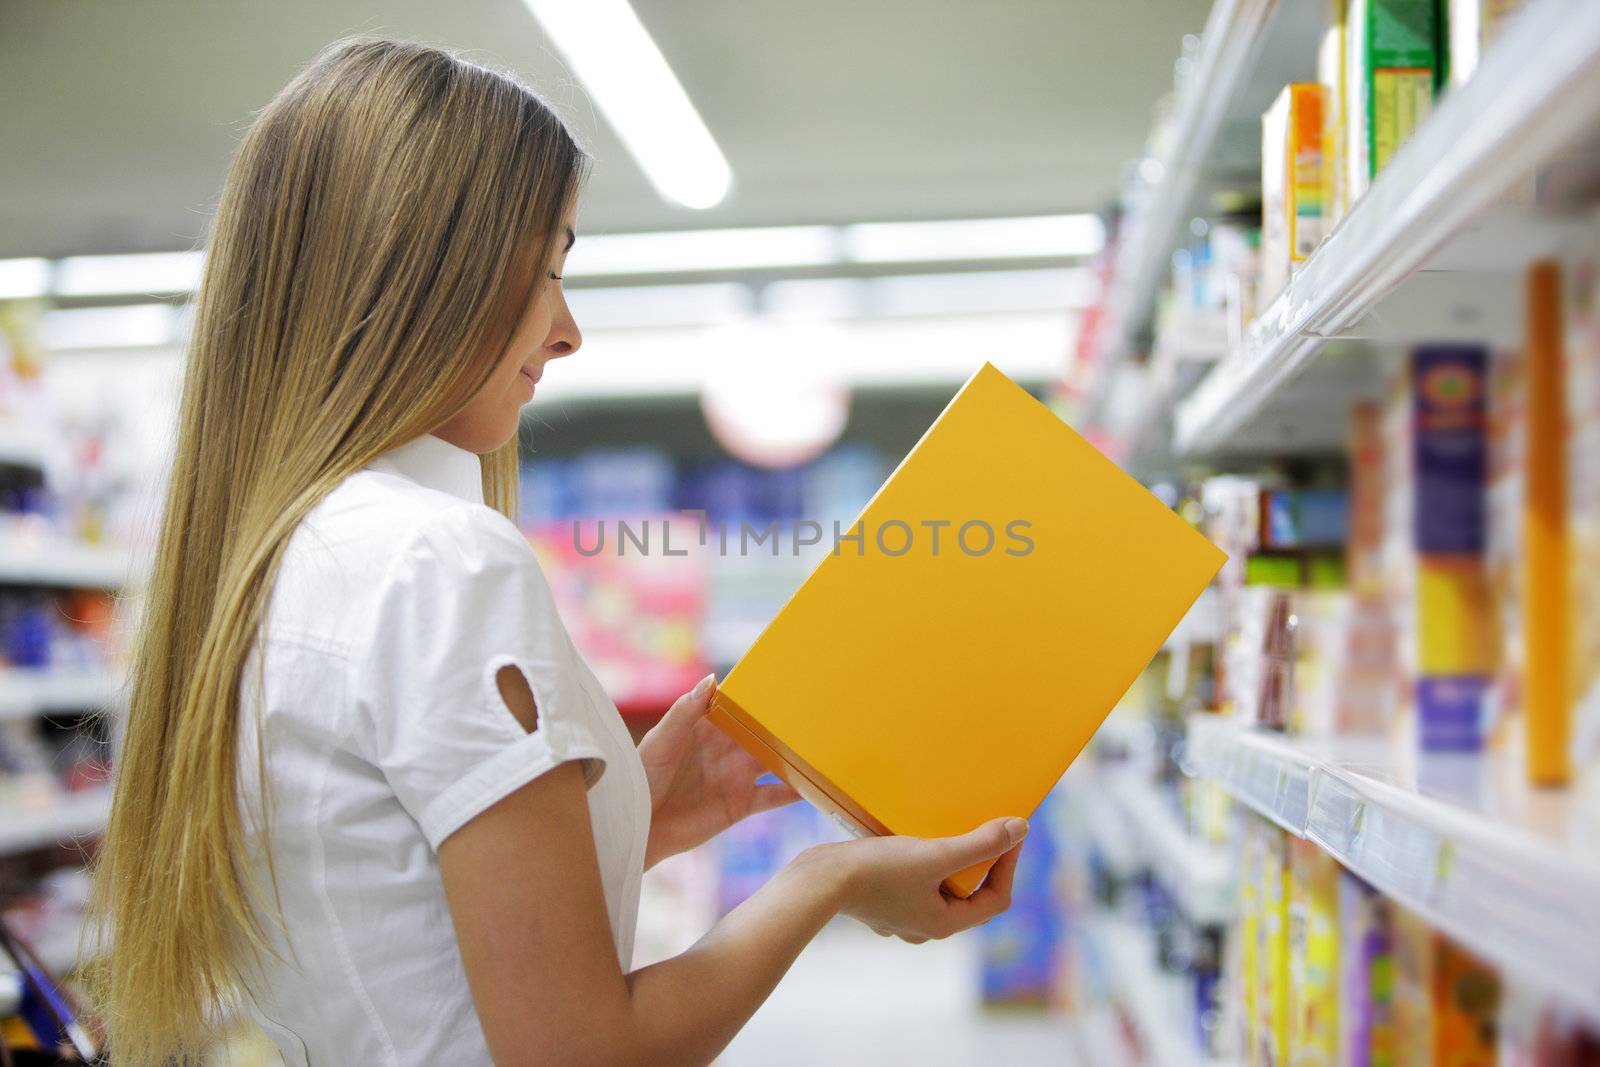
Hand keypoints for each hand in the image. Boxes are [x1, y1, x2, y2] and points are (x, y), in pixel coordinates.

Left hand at [638, 674, 800, 867]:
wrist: (638, 827)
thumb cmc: (641, 778)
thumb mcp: (661, 740)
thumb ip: (685, 712)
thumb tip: (712, 680)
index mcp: (708, 728)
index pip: (739, 707)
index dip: (759, 695)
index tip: (786, 680)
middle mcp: (727, 750)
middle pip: (763, 732)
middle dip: (785, 723)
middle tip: (817, 709)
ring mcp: (737, 777)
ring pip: (775, 761)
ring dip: (796, 754)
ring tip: (824, 744)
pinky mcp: (742, 804)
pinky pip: (774, 796)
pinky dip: (795, 791)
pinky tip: (816, 785)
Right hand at [798, 817, 1026, 942]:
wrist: (817, 880)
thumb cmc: (875, 871)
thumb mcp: (934, 854)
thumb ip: (979, 844)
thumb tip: (1020, 829)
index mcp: (943, 923)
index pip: (995, 898)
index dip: (1009, 865)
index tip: (1010, 833)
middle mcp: (924, 926)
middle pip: (968, 894)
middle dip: (979, 862)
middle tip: (981, 828)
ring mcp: (900, 915)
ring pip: (939, 888)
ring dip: (950, 861)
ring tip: (946, 832)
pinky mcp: (881, 900)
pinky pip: (913, 882)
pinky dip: (922, 862)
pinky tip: (912, 841)